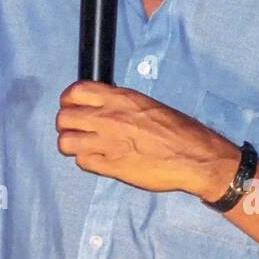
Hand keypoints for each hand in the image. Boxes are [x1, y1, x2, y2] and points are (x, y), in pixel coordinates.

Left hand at [55, 80, 239, 198]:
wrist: (195, 156)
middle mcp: (109, 118)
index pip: (75, 92)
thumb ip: (119, 104)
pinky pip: (82, 162)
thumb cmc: (177, 130)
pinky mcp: (111, 167)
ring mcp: (107, 143)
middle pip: (64, 118)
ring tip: (82, 146)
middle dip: (66, 124)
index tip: (72, 106)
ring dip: (71, 144)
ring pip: (66, 142)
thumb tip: (100, 105)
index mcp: (119, 98)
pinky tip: (97, 159)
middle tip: (75, 129)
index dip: (68, 100)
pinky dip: (86, 160)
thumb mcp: (146, 104)